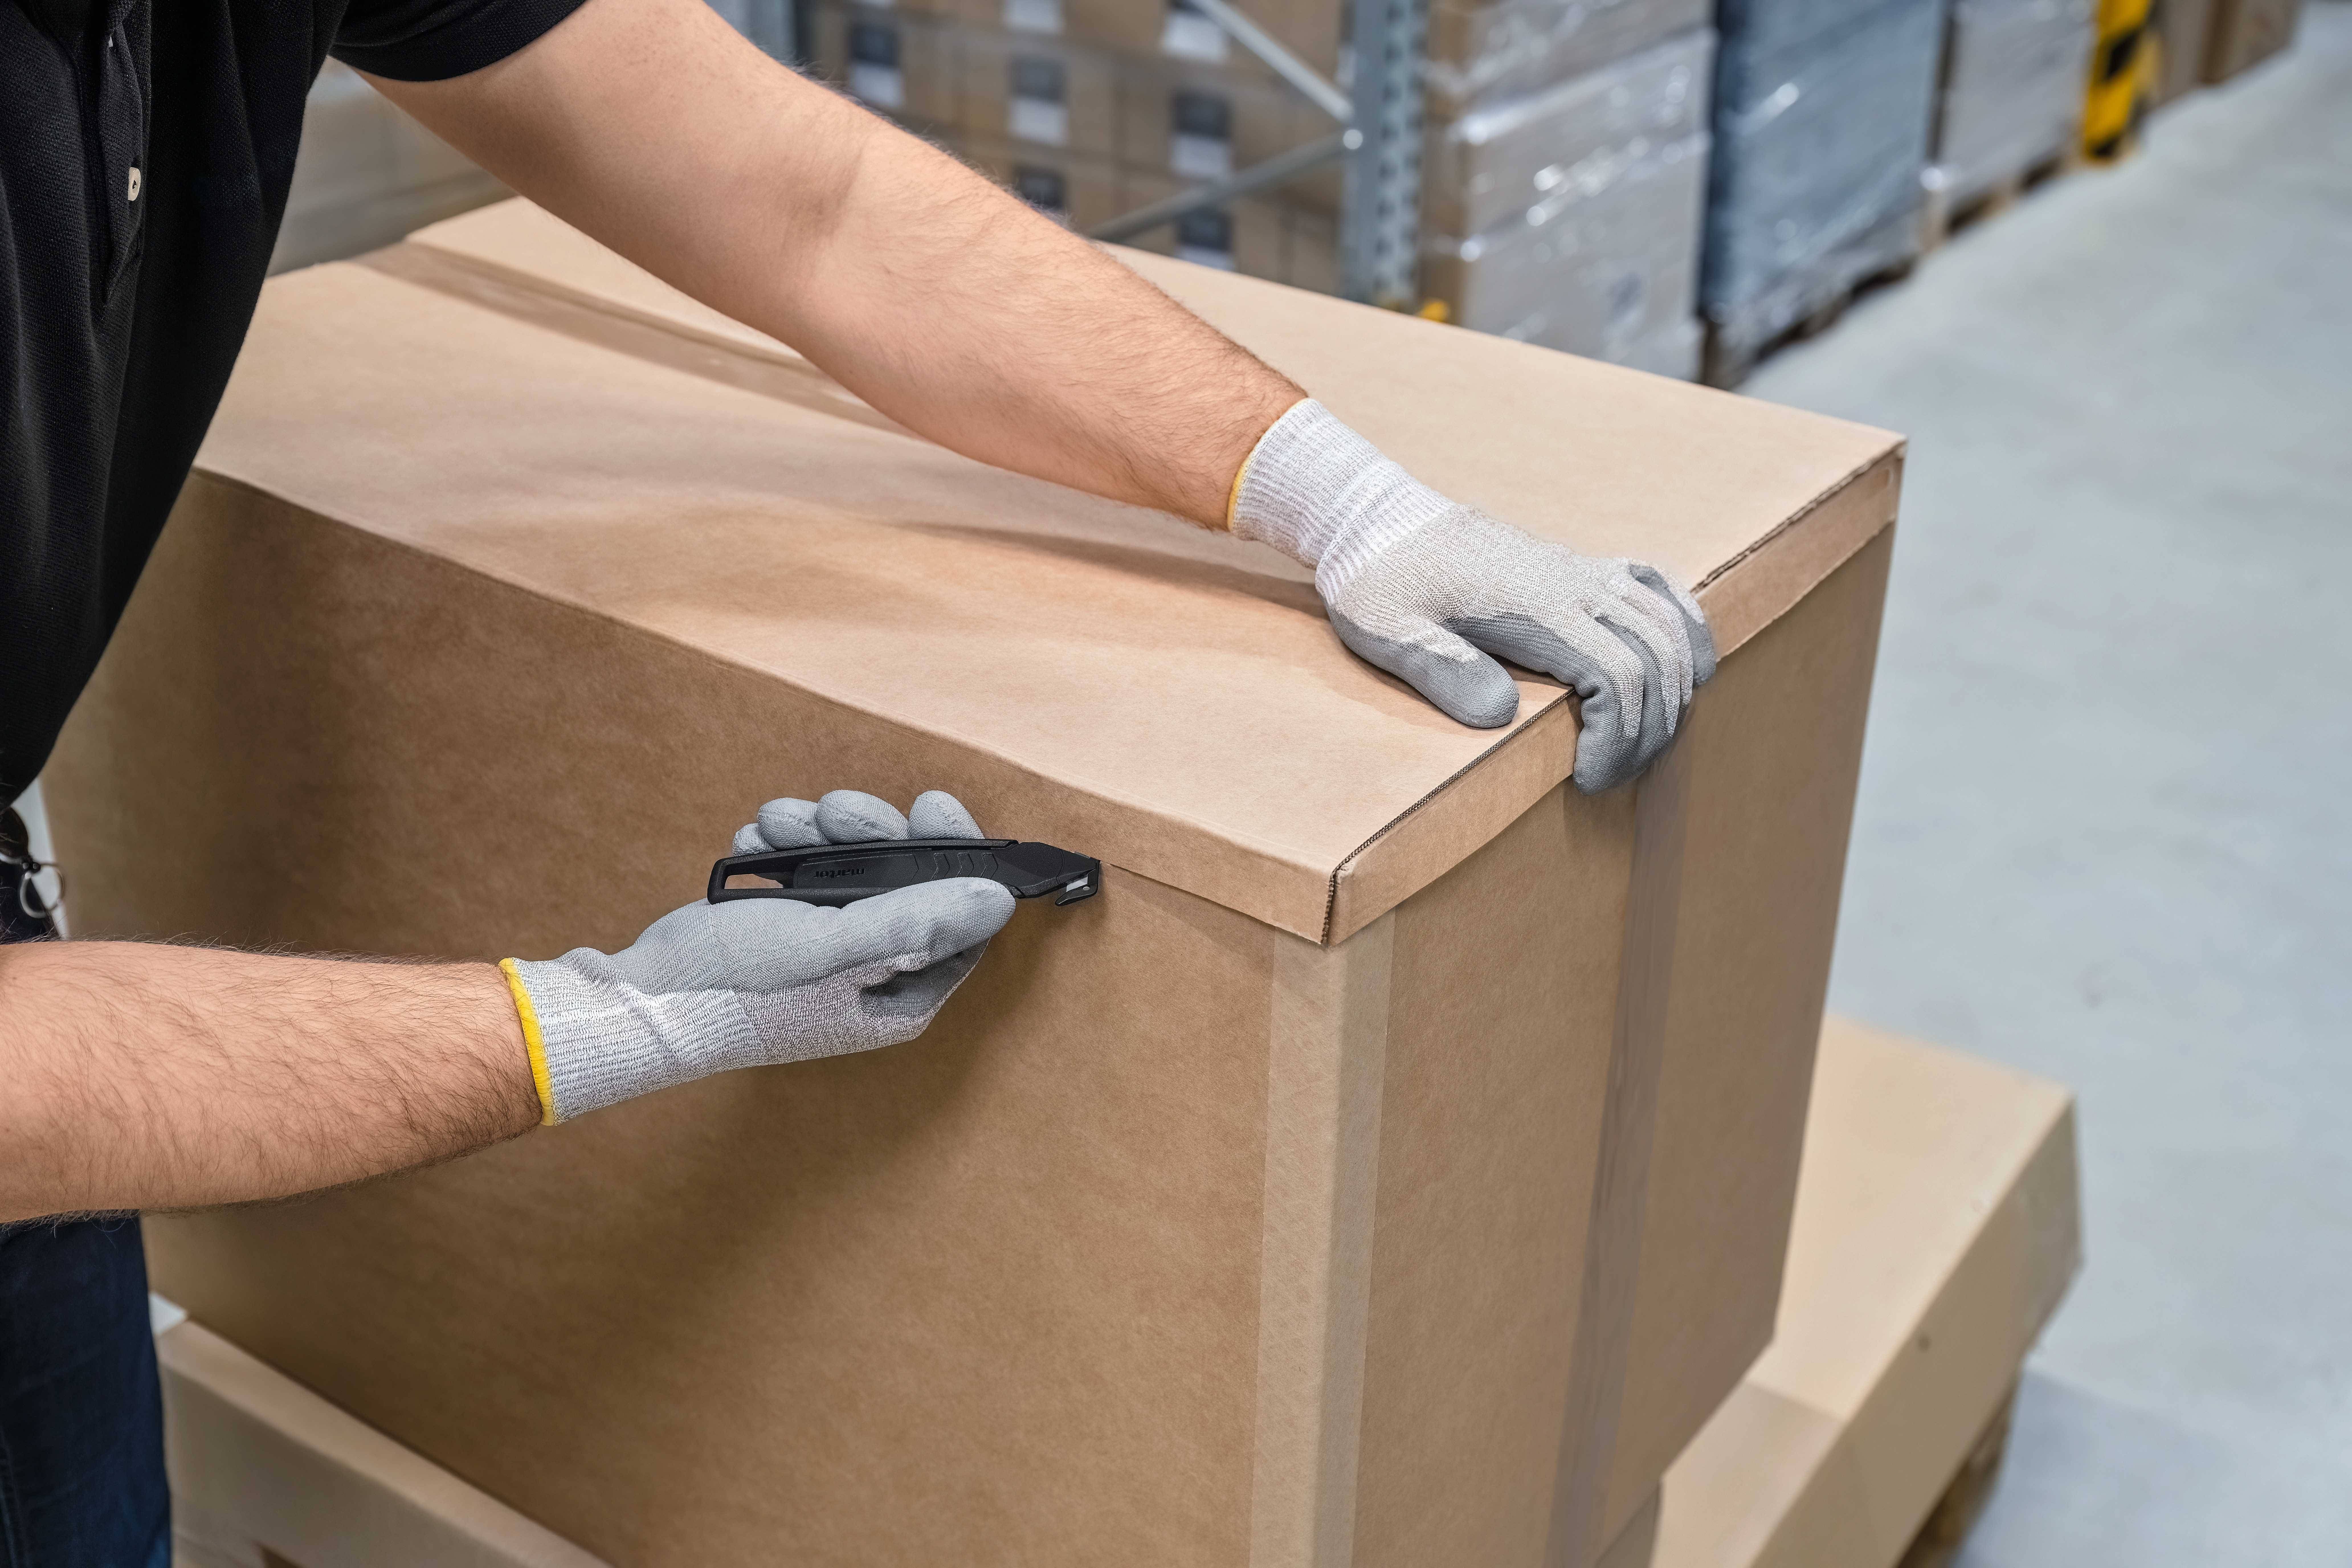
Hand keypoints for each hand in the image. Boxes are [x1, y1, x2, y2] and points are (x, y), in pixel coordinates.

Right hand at [504, 790, 1013, 1122]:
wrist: (639, 998)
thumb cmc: (737, 987)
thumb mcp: (834, 946)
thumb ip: (918, 921)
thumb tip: (1000, 901)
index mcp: (900, 997)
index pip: (963, 918)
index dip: (955, 855)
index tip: (932, 805)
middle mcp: (875, 977)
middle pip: (909, 883)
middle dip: (870, 834)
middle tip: (835, 809)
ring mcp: (832, 953)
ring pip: (855, 869)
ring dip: (819, 832)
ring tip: (778, 825)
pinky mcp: (790, 931)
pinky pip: (809, 875)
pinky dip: (784, 849)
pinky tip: (755, 845)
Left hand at [1229, 401, 1714, 791]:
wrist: (1377, 519)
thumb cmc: (1379, 581)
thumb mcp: (1390, 631)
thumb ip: (1442, 670)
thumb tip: (1500, 714)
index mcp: (1534, 606)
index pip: (1617, 676)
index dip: (1620, 739)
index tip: (1591, 780)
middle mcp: (1573, 582)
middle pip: (1654, 659)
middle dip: (1649, 729)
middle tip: (1612, 777)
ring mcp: (1581, 570)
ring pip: (1664, 627)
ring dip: (1670, 691)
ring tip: (1639, 742)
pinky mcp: (1578, 566)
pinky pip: (1655, 587)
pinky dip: (1683, 627)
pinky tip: (1687, 666)